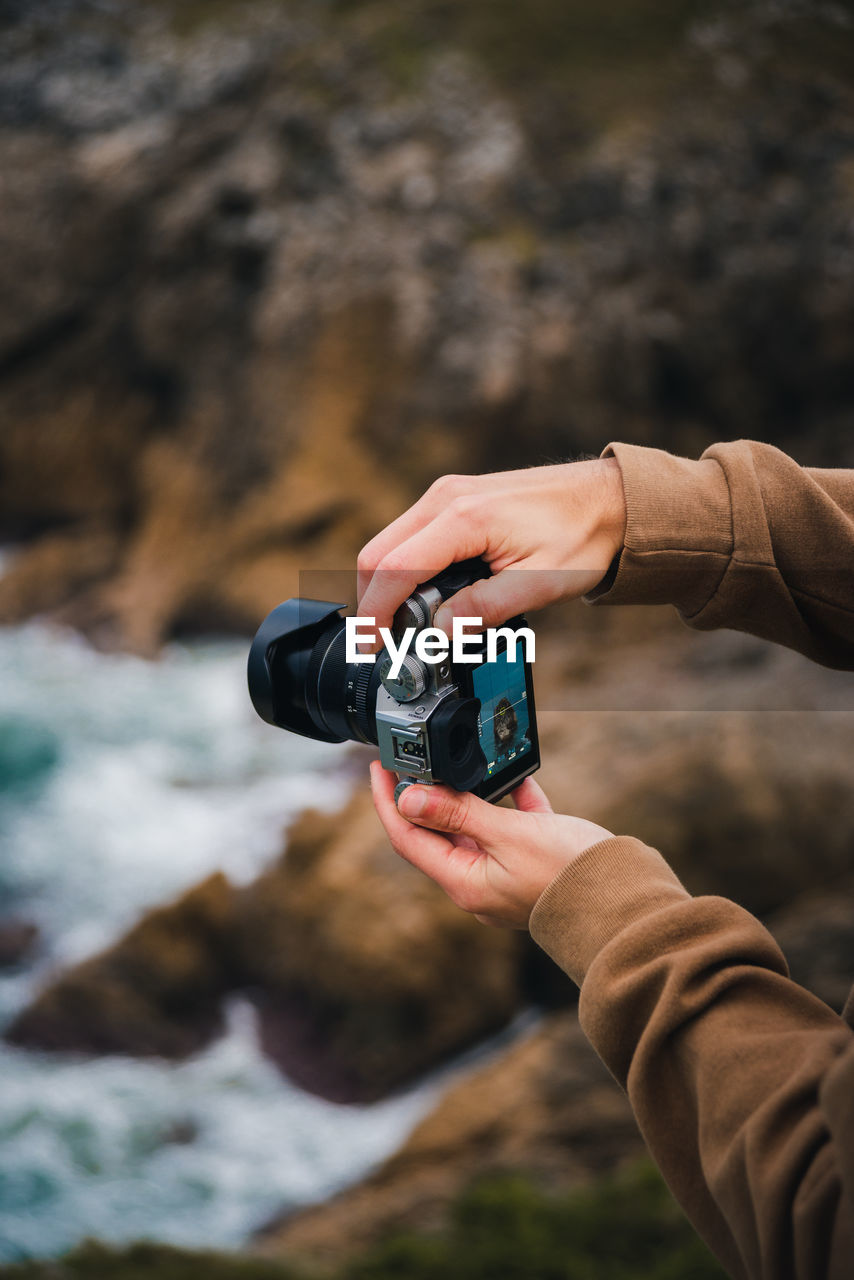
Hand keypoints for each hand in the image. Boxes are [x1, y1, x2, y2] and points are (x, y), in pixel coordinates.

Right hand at [357, 459, 625, 639]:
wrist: (610, 498)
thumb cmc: (583, 534)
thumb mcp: (539, 583)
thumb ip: (484, 609)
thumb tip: (439, 632)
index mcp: (464, 517)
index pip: (395, 568)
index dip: (375, 612)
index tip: (370, 645)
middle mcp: (446, 498)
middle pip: (378, 553)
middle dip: (373, 601)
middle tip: (385, 642)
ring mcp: (448, 495)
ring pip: (391, 544)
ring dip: (390, 586)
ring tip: (411, 626)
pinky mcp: (455, 499)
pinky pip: (412, 537)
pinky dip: (407, 569)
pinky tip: (428, 597)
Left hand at [369, 761, 613, 928]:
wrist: (627, 902)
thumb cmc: (569, 874)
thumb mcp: (508, 835)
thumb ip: (459, 814)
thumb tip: (410, 798)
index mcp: (465, 883)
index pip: (408, 838)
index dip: (389, 802)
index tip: (379, 768)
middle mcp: (480, 884)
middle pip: (437, 834)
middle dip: (423, 796)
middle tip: (411, 760)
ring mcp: (507, 877)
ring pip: (476, 830)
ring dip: (467, 798)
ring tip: (459, 764)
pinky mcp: (535, 866)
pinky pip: (514, 829)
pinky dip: (511, 802)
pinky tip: (518, 778)